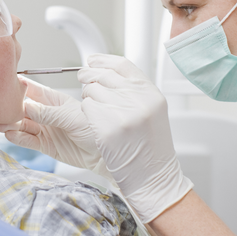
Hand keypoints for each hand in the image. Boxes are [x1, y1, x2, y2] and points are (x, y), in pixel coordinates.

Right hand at [0, 76, 110, 177]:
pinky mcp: (45, 145)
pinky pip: (28, 140)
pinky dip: (18, 138)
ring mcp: (45, 129)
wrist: (103, 153)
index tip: (5, 85)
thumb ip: (48, 114)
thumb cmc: (94, 129)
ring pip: (23, 125)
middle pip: (24, 109)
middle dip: (11, 109)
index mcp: (55, 100)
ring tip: (1, 124)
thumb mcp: (71, 118)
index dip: (19, 88)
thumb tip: (28, 106)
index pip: (33, 91)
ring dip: (11, 124)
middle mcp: (47, 114)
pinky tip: (10, 135)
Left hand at [79, 54, 192, 222]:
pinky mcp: (106, 128)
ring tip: (99, 112)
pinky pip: (86, 107)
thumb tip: (106, 70)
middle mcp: (138, 100)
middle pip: (102, 75)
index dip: (103, 60)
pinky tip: (96, 122)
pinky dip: (87, 113)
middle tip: (84, 80)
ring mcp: (121, 113)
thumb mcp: (151, 109)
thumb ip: (133, 89)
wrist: (153, 175)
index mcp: (150, 92)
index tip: (92, 60)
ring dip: (89, 98)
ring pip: (91, 91)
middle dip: (89, 77)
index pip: (121, 64)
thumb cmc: (151, 145)